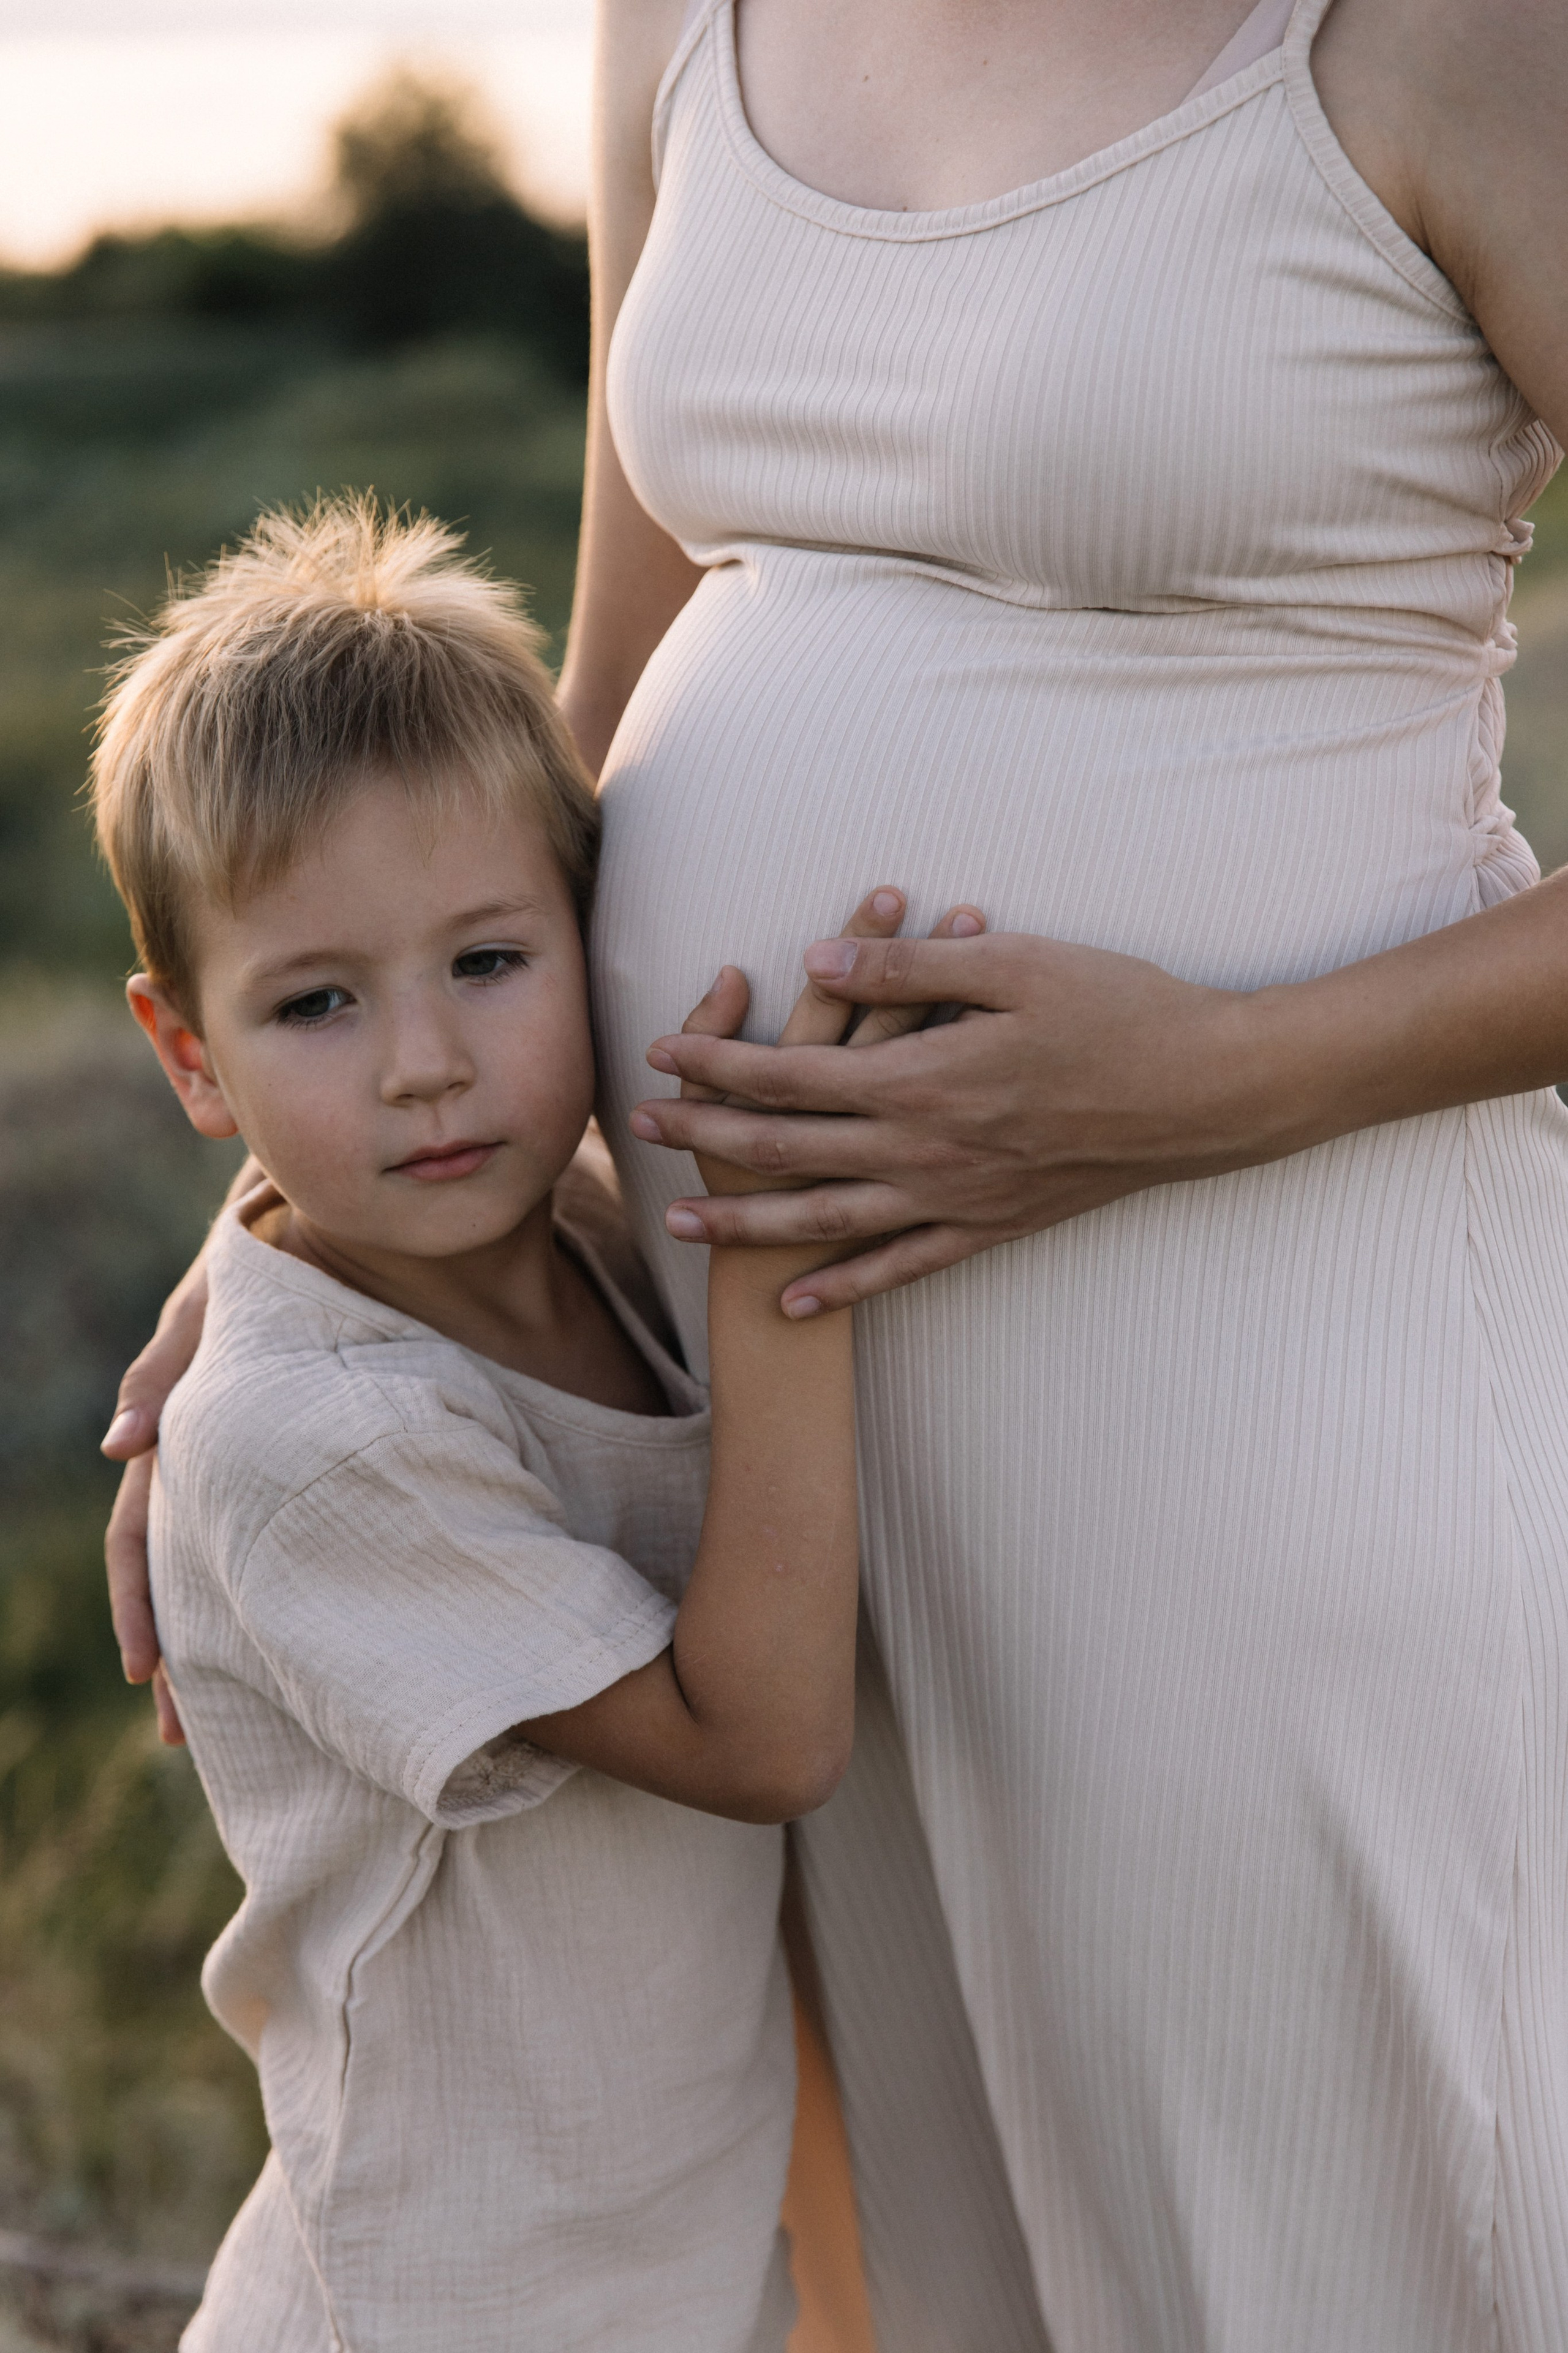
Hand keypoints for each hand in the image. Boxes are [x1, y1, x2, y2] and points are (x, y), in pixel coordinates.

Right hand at [99, 1154, 269, 1735]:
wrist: (343, 1203)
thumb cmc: (275, 1245)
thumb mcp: (218, 1299)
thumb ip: (170, 1362)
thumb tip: (118, 1450)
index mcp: (187, 1427)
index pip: (146, 1535)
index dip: (145, 1607)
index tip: (150, 1682)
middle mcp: (218, 1453)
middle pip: (187, 1569)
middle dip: (185, 1651)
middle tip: (187, 1737)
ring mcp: (262, 1454)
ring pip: (237, 1560)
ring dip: (232, 1636)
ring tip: (240, 1719)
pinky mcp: (321, 1442)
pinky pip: (301, 1525)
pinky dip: (295, 1585)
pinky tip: (316, 1645)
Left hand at [630, 930, 1270, 1313]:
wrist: (1210, 1094)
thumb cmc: (1122, 1012)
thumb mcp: (1017, 963)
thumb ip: (913, 965)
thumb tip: (822, 953)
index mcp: (924, 1076)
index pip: (792, 1072)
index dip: (719, 1063)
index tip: (662, 1052)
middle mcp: (927, 1148)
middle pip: (790, 1149)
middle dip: (708, 1141)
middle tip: (640, 1134)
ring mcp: (958, 1198)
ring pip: (828, 1220)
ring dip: (749, 1223)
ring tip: (684, 1228)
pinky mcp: (993, 1228)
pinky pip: (903, 1268)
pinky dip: (846, 1289)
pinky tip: (799, 1303)